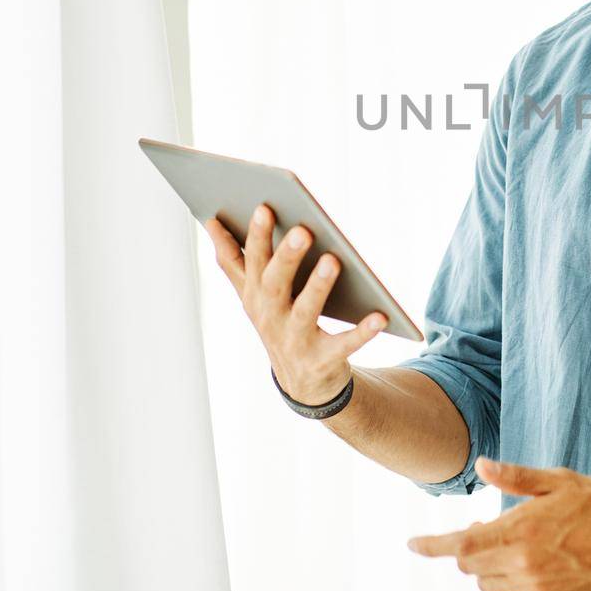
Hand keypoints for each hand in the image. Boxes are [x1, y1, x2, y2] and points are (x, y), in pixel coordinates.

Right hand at [205, 203, 386, 405]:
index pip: (250, 261)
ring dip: (318, 287)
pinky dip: (362, 332)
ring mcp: (294, 340)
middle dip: (286, 256)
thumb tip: (209, 220)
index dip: (255, 236)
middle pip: (275, 283)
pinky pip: (343, 344)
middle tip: (303, 230)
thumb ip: (233, 260)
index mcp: (254, 295)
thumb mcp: (253, 294)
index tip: (264, 206)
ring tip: (333, 260)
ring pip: (305, 311)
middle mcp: (269, 317)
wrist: (303, 383)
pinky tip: (380, 316)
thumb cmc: (280, 322)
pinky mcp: (322, 360)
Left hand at [406, 458, 590, 590]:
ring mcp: (535, 588)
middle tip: (486, 526)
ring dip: (489, 564)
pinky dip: (513, 576)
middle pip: (470, 566)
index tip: (412, 544)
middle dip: (469, 547)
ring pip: (489, 582)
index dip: (431, 546)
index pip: (461, 545)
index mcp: (521, 531)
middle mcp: (523, 565)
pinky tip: (536, 557)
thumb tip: (481, 465)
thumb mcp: (557, 481)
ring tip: (514, 541)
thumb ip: (515, 477)